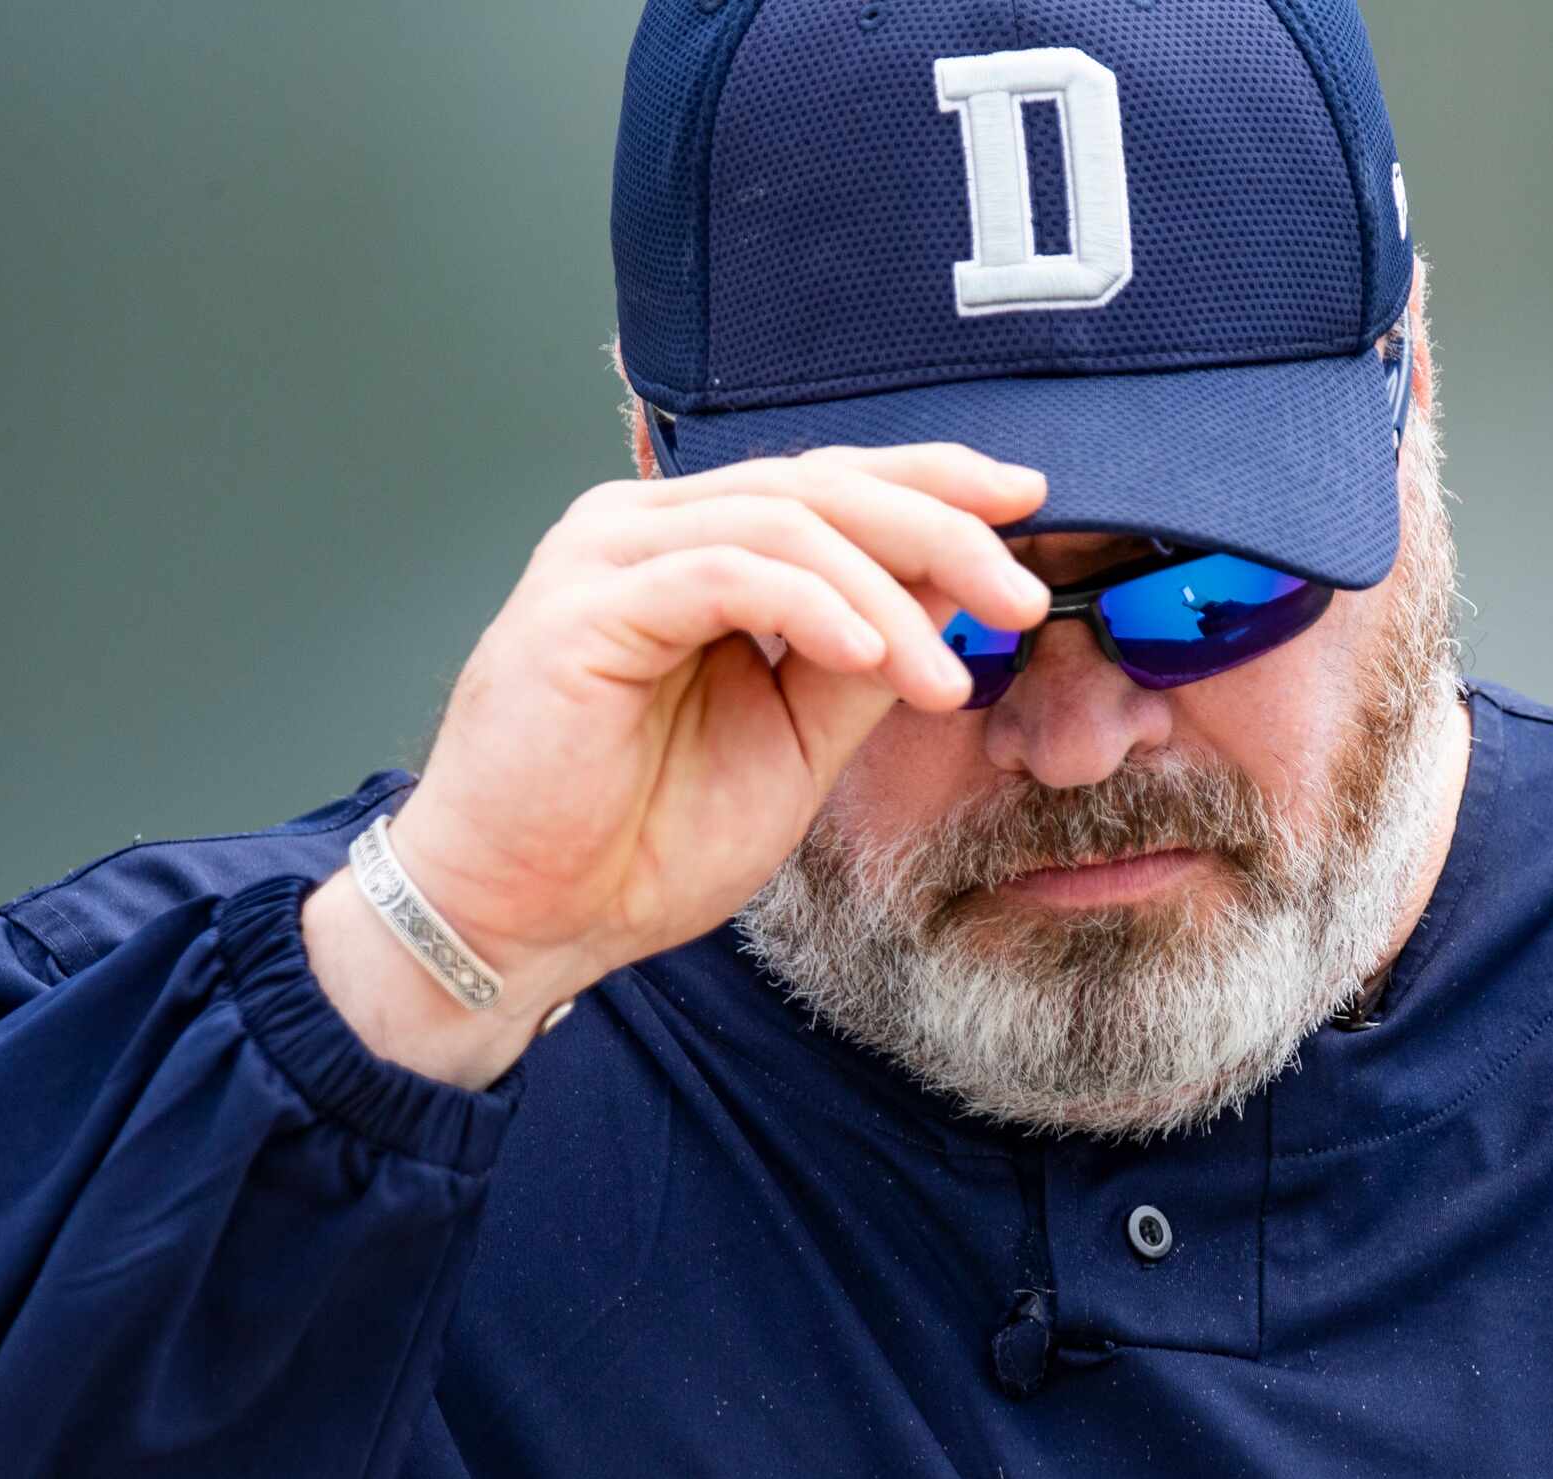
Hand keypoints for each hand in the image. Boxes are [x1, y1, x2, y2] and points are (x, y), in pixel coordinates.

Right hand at [303, 444, 1050, 1087]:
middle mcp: (646, 530)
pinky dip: (813, 608)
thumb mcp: (794, 740)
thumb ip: (864, 660)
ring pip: (785, 523)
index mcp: (694, 547)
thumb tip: (959, 593)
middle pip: (821, 486)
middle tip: (1021, 596)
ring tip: (948, 678)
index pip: (831, 483)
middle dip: (940, 531)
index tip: (1028, 507)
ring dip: (888, 596)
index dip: (933, 483)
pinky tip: (871, 656)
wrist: (524, 920)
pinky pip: (726, 573)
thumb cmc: (638, 839)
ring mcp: (607, 557)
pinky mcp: (582, 607)